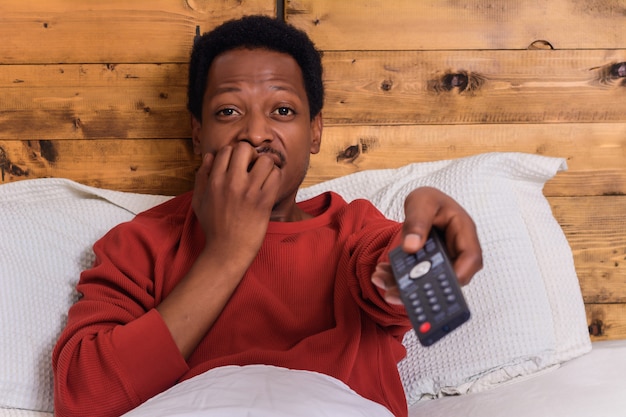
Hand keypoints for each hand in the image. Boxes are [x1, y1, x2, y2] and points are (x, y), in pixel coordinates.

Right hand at [192, 142, 280, 266]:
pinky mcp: (264, 201)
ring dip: (266, 166)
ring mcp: (249, 191)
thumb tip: (209, 157)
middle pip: (245, 148)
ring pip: (265, 160)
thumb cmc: (213, 227)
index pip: (226, 150)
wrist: (227, 251)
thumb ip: (201, 177)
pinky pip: (276, 176)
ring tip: (263, 177)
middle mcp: (231, 183)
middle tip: (252, 168)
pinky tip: (270, 187)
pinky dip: (275, 178)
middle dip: (250, 155)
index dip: (234, 155)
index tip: (238, 166)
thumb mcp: (198, 201)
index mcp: (214, 181)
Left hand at [372, 187, 482, 304]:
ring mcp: (443, 261)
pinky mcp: (429, 267)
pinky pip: (416, 277)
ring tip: (381, 281)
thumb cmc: (428, 201)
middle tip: (395, 293)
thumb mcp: (421, 202)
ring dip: (404, 286)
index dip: (458, 274)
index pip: (471, 258)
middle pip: (447, 277)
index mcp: (464, 231)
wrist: (421, 205)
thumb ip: (417, 221)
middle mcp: (456, 250)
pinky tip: (381, 274)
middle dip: (421, 287)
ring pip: (429, 281)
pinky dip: (398, 278)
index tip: (435, 283)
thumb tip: (411, 246)